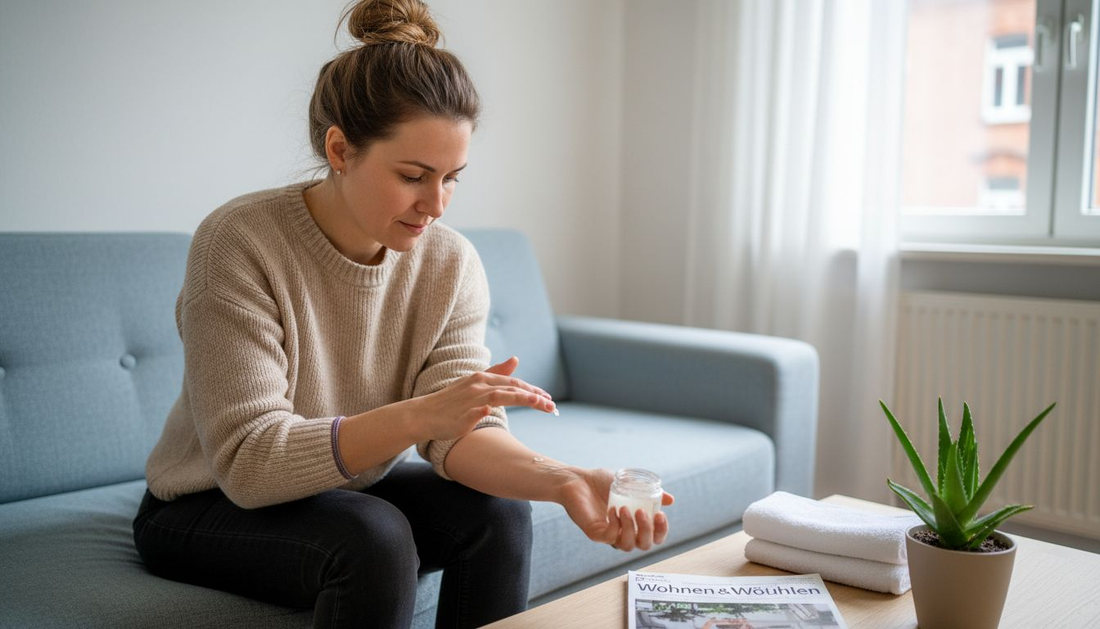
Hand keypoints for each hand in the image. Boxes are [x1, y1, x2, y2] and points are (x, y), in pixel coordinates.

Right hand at [406, 356, 555, 442]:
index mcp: (483, 378)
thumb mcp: (475, 383)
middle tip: (552, 405)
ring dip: (521, 398)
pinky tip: (492, 412)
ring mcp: (469, 400)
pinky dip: (484, 410)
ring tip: (539, 404)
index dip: (533, 390)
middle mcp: (478, 386)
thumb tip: (516, 359)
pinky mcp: (461, 416)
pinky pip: (475, 412)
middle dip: (534, 396)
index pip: (514, 383)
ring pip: (499, 396)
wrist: (425, 414)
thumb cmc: (452, 401)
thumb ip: (497, 372)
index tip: (549, 399)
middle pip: (511, 388)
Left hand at [556, 467, 673, 551]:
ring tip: (625, 508)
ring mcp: (608, 535)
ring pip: (627, 546)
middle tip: (644, 513)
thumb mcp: (630, 484)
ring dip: (631, 528)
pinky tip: (613, 510)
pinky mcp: (594, 533)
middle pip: (644, 546)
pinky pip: (609, 538)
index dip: (661, 531)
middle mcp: (622, 532)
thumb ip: (649, 492)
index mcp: (633, 524)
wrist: (576, 479)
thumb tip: (671, 500)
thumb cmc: (601, 482)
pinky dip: (615, 525)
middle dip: (648, 532)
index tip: (661, 515)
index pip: (654, 537)